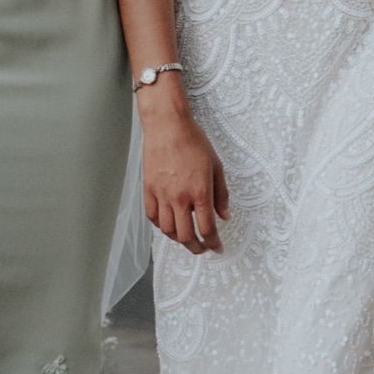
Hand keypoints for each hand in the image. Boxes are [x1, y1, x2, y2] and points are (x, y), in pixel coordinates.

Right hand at [142, 93, 228, 252]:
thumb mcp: (216, 166)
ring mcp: (162, 194)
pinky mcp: (148, 189)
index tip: (217, 247)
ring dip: (178, 239)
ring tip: (186, 237)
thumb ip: (221, 194)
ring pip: (168, 230)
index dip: (213, 244)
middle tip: (202, 248)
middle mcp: (180, 197)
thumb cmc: (194, 141)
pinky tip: (169, 223)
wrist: (168, 125)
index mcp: (200, 192)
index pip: (207, 229)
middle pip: (186, 236)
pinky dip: (161, 226)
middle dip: (196, 247)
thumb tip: (224, 216)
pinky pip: (152, 216)